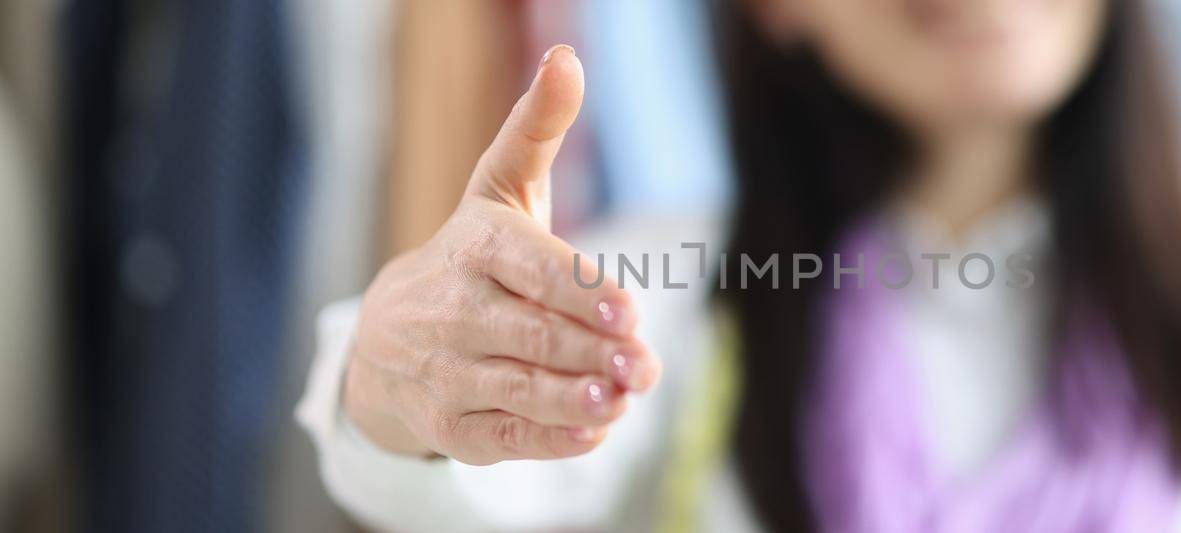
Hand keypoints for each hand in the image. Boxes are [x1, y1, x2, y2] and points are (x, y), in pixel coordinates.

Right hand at [343, 45, 660, 464]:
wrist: (385, 341)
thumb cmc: (472, 256)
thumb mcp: (497, 189)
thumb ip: (537, 129)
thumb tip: (568, 59)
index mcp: (475, 248)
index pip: (531, 269)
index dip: (578, 290)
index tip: (627, 307)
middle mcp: (454, 311)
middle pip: (532, 333)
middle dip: (591, 349)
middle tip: (645, 363)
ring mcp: (448, 372)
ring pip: (519, 387)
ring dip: (573, 397)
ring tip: (622, 399)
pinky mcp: (453, 424)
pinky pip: (505, 435)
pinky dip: (549, 438)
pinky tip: (594, 433)